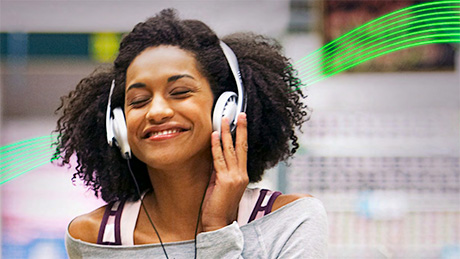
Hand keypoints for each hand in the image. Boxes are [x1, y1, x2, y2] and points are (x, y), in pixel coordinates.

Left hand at [201, 112, 248, 231]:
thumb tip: (216, 156)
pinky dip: (216, 146)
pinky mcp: (225, 180)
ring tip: (224, 120)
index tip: (241, 123)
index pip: (243, 151)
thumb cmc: (218, 206)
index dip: (242, 136)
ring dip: (227, 133)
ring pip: (231, 150)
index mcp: (242, 175)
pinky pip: (219, 159)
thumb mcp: (220, 184)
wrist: (218, 223)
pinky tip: (214, 135)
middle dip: (240, 129)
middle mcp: (241, 174)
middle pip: (241, 147)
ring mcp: (234, 177)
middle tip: (240, 114)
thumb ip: (220, 170)